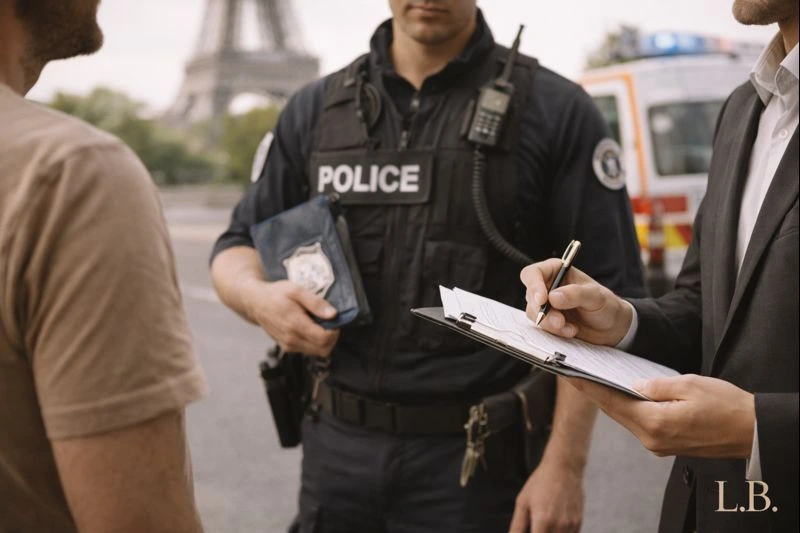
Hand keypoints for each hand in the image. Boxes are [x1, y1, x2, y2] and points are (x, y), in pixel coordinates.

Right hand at [244, 279, 339, 356]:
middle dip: (332, 337)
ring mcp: (289, 345)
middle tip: (330, 321)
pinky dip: (315, 342)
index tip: (334, 319)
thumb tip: (333, 314)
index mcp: (295, 324)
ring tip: (319, 323)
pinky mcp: (287, 347)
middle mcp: (291, 339)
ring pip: (317, 352)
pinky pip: (309, 350)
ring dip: (324, 340)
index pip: (324, 338)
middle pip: (323, 349)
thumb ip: (315, 302)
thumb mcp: (296, 290)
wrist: (256, 303)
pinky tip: (310, 328)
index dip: (335, 330)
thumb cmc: (276, 294)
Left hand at [508, 457, 583, 532]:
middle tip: (534, 526)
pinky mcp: (578, 522)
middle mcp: (559, 526)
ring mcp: (571, 525)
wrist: (564, 467)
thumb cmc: (541, 482)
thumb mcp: (523, 502)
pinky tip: (553, 526)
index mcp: (543, 521)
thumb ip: (517, 525)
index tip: (530, 530)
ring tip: (543, 525)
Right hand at [520, 259, 631, 345]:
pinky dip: (554, 331)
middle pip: (531, 296)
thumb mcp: (596, 296)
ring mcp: (547, 305)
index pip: (534, 273)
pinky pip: (541, 326)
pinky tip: (571, 331)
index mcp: (557, 271)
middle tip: (560, 321)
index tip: (542, 299)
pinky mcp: (548, 320)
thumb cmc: (606, 305)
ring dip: (550, 323)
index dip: (534, 285)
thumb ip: (576, 294)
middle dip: (544, 311)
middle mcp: (548, 286)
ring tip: (570, 328)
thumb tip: (553, 297)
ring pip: (534, 313)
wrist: (611, 327)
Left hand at [566, 375, 755, 457]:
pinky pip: (638, 424)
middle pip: (614, 412)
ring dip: (609, 400)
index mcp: (655, 423)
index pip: (611, 402)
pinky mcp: (665, 445)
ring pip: (624, 418)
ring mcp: (658, 445)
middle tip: (574, 372)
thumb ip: (656, 386)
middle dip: (593, 392)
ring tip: (592, 380)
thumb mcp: (690, 385)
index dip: (588, 386)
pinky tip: (620, 394)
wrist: (752, 432)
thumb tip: (632, 384)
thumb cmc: (726, 406)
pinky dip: (626, 409)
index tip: (569, 373)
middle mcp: (651, 439)